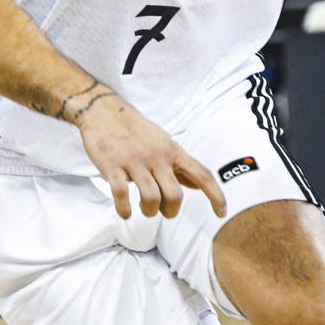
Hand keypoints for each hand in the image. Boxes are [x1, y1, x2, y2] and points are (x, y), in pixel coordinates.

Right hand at [69, 88, 226, 220]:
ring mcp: (134, 162)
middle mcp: (157, 157)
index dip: (215, 195)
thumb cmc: (136, 131)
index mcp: (173, 151)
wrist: (103, 111)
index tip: (221, 213)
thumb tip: (197, 184)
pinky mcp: (113, 166)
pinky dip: (125, 210)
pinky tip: (125, 212)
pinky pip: (121, 194)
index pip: (202, 174)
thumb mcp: (164, 143)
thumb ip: (179, 165)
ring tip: (144, 210)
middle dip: (171, 211)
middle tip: (163, 211)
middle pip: (175, 195)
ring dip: (149, 212)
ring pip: (151, 198)